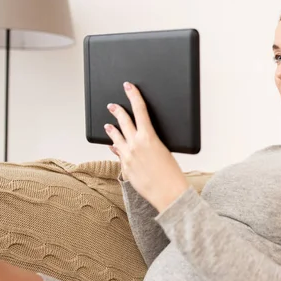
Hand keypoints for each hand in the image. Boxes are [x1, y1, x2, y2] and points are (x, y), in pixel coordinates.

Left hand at [106, 81, 189, 211]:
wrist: (168, 193)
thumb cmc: (172, 173)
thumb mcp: (165, 150)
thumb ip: (151, 141)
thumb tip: (143, 137)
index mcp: (148, 137)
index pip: (139, 110)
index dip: (133, 95)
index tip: (128, 87)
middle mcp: (135, 145)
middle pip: (123, 122)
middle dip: (118, 111)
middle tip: (112, 105)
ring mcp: (127, 157)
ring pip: (116, 138)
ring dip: (112, 129)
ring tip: (108, 124)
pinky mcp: (124, 168)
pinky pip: (118, 154)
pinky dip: (116, 147)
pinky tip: (113, 145)